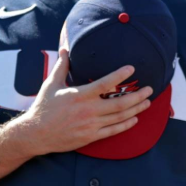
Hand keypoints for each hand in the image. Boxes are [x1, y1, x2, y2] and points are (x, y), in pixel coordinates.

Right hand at [4, 51, 153, 156]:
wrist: (36, 134)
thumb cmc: (44, 107)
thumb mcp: (51, 84)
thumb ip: (62, 66)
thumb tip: (66, 48)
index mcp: (80, 95)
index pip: (105, 83)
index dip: (120, 75)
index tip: (132, 68)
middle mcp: (88, 110)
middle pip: (120, 103)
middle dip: (137, 95)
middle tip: (150, 89)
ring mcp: (91, 125)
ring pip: (120, 117)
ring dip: (136, 109)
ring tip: (147, 102)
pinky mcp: (91, 137)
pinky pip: (113, 131)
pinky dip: (126, 125)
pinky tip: (135, 119)